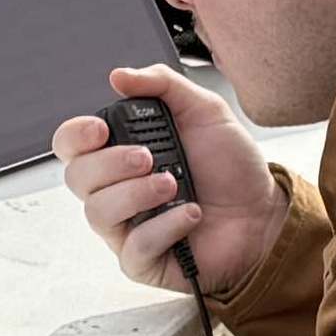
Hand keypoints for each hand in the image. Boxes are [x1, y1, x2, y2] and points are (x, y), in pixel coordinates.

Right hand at [50, 66, 279, 293]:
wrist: (264, 211)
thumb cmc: (230, 166)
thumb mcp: (204, 110)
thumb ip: (163, 84)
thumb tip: (119, 75)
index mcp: (120, 152)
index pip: (71, 145)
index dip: (75, 136)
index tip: (101, 130)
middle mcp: (115, 189)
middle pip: (77, 178)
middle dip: (111, 163)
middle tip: (149, 156)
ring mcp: (126, 227)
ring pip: (98, 213)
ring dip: (135, 193)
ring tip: (173, 184)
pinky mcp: (144, 260)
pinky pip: (133, 248)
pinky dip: (163, 227)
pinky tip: (190, 214)